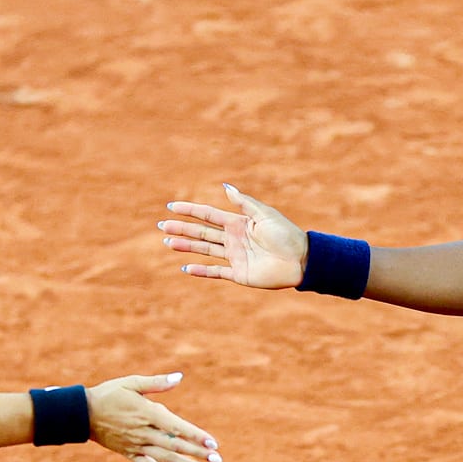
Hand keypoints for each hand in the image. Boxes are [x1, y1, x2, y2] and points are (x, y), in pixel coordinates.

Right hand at [87, 372, 220, 461]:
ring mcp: (137, 446)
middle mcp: (143, 432)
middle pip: (175, 445)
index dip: (195, 436)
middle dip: (198, 453)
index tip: (212, 443)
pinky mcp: (130, 455)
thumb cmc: (109, 394)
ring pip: (166, 459)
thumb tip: (179, 377)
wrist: (82, 413)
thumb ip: (156, 382)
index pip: (176, 427)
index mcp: (146, 413)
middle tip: (218, 460)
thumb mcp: (131, 382)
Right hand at [158, 185, 307, 288]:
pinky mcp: (239, 274)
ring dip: (186, 247)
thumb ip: (244, 202)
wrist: (301, 260)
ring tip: (168, 243)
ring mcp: (235, 257)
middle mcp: (234, 239)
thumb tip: (225, 187)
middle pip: (202, 232)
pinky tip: (186, 267)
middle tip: (162, 226)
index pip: (208, 215)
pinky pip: (216, 272)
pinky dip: (201, 271)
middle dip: (182, 228)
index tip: (171, 207)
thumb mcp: (264, 213)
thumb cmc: (285, 234)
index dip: (190, 211)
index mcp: (238, 222)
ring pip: (205, 250)